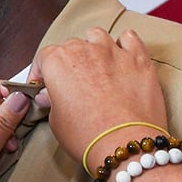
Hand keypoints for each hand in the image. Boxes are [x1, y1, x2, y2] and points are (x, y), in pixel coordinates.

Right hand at [30, 28, 167, 174]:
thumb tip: (51, 96)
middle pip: (70, 46)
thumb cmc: (88, 136)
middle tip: (71, 84)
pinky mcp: (138, 59)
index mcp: (58, 62)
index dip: (42, 72)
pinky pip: (129, 38)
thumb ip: (53, 101)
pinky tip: (122, 56)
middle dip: (68, 62)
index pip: (44, 57)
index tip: (44, 85)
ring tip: (95, 65)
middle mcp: (84, 51)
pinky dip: (124, 44)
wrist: (124, 145)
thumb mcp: (56, 122)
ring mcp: (113, 52)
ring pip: (97, 36)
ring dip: (93, 47)